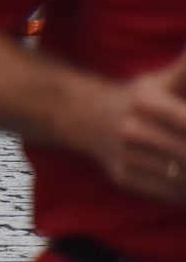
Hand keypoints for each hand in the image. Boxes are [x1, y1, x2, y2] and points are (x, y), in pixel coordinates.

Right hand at [87, 52, 185, 202]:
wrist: (86, 117)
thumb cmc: (139, 99)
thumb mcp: (162, 81)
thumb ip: (185, 70)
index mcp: (146, 102)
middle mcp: (132, 129)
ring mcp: (126, 154)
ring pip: (180, 175)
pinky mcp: (124, 176)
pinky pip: (168, 191)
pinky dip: (184, 191)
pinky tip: (184, 181)